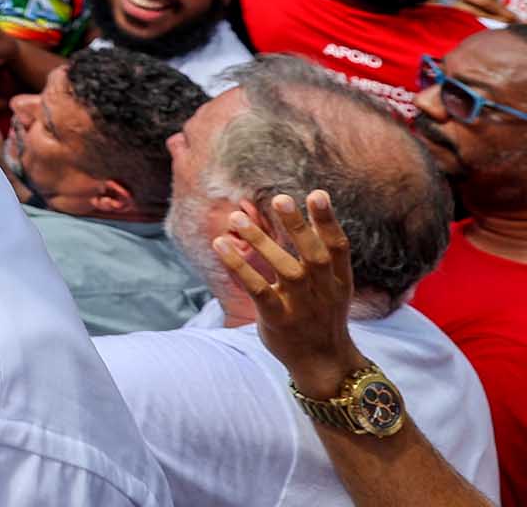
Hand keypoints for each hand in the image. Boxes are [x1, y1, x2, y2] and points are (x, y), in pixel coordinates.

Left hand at [214, 190, 364, 400]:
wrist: (324, 364)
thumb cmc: (322, 316)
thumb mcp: (332, 288)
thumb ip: (319, 256)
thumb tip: (299, 214)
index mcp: (339, 281)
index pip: (338, 247)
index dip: (328, 221)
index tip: (317, 194)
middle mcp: (323, 292)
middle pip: (314, 255)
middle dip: (299, 227)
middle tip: (280, 198)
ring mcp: (302, 307)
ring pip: (286, 270)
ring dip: (261, 242)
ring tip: (237, 217)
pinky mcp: (278, 320)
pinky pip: (258, 290)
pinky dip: (239, 267)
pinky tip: (220, 245)